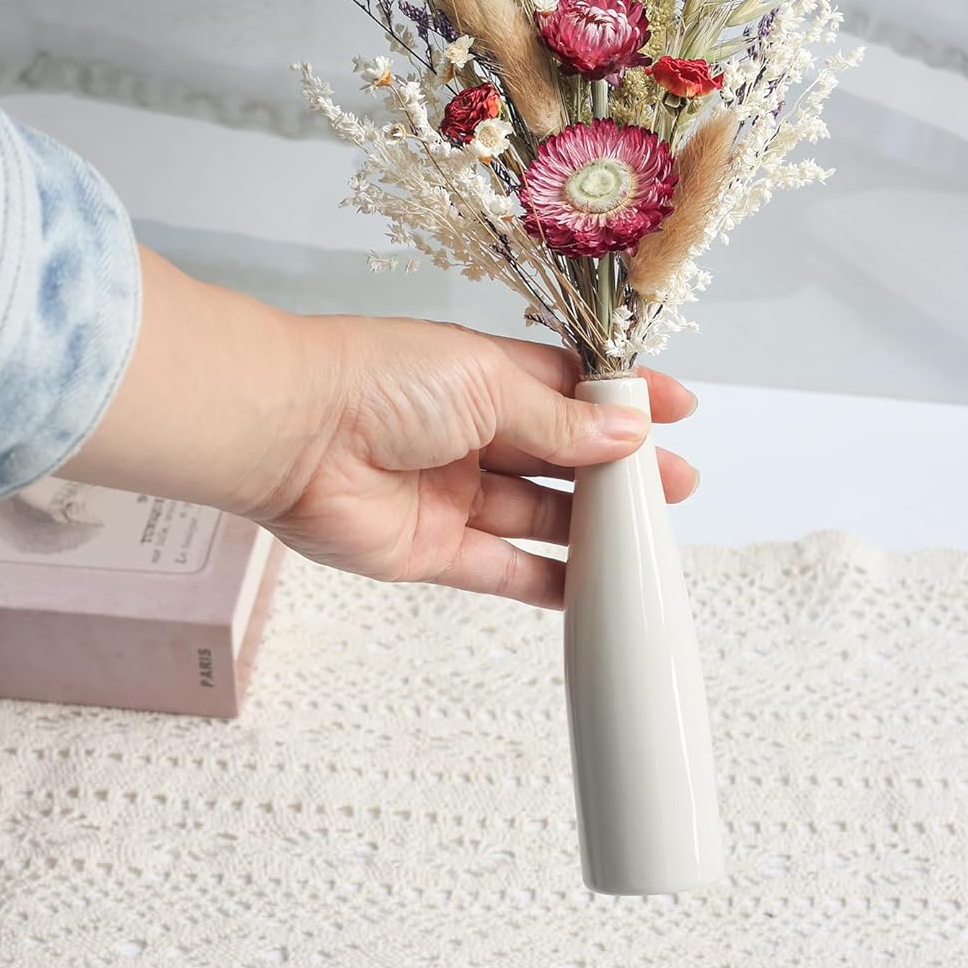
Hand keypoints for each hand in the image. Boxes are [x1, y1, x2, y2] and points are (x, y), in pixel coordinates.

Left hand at [253, 316, 698, 607]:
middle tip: (677, 487)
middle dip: (618, 470)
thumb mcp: (486, 386)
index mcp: (483, 376)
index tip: (677, 409)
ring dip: (590, 527)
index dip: (621, 398)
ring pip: (536, 514)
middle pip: (559, 454)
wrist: (289, 432)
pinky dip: (544, 582)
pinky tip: (591, 591)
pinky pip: (499, 569)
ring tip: (649, 539)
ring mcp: (452, 492)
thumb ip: (559, 419)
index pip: (568, 386)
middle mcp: (470, 432)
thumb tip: (627, 430)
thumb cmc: (383, 381)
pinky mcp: (430, 549)